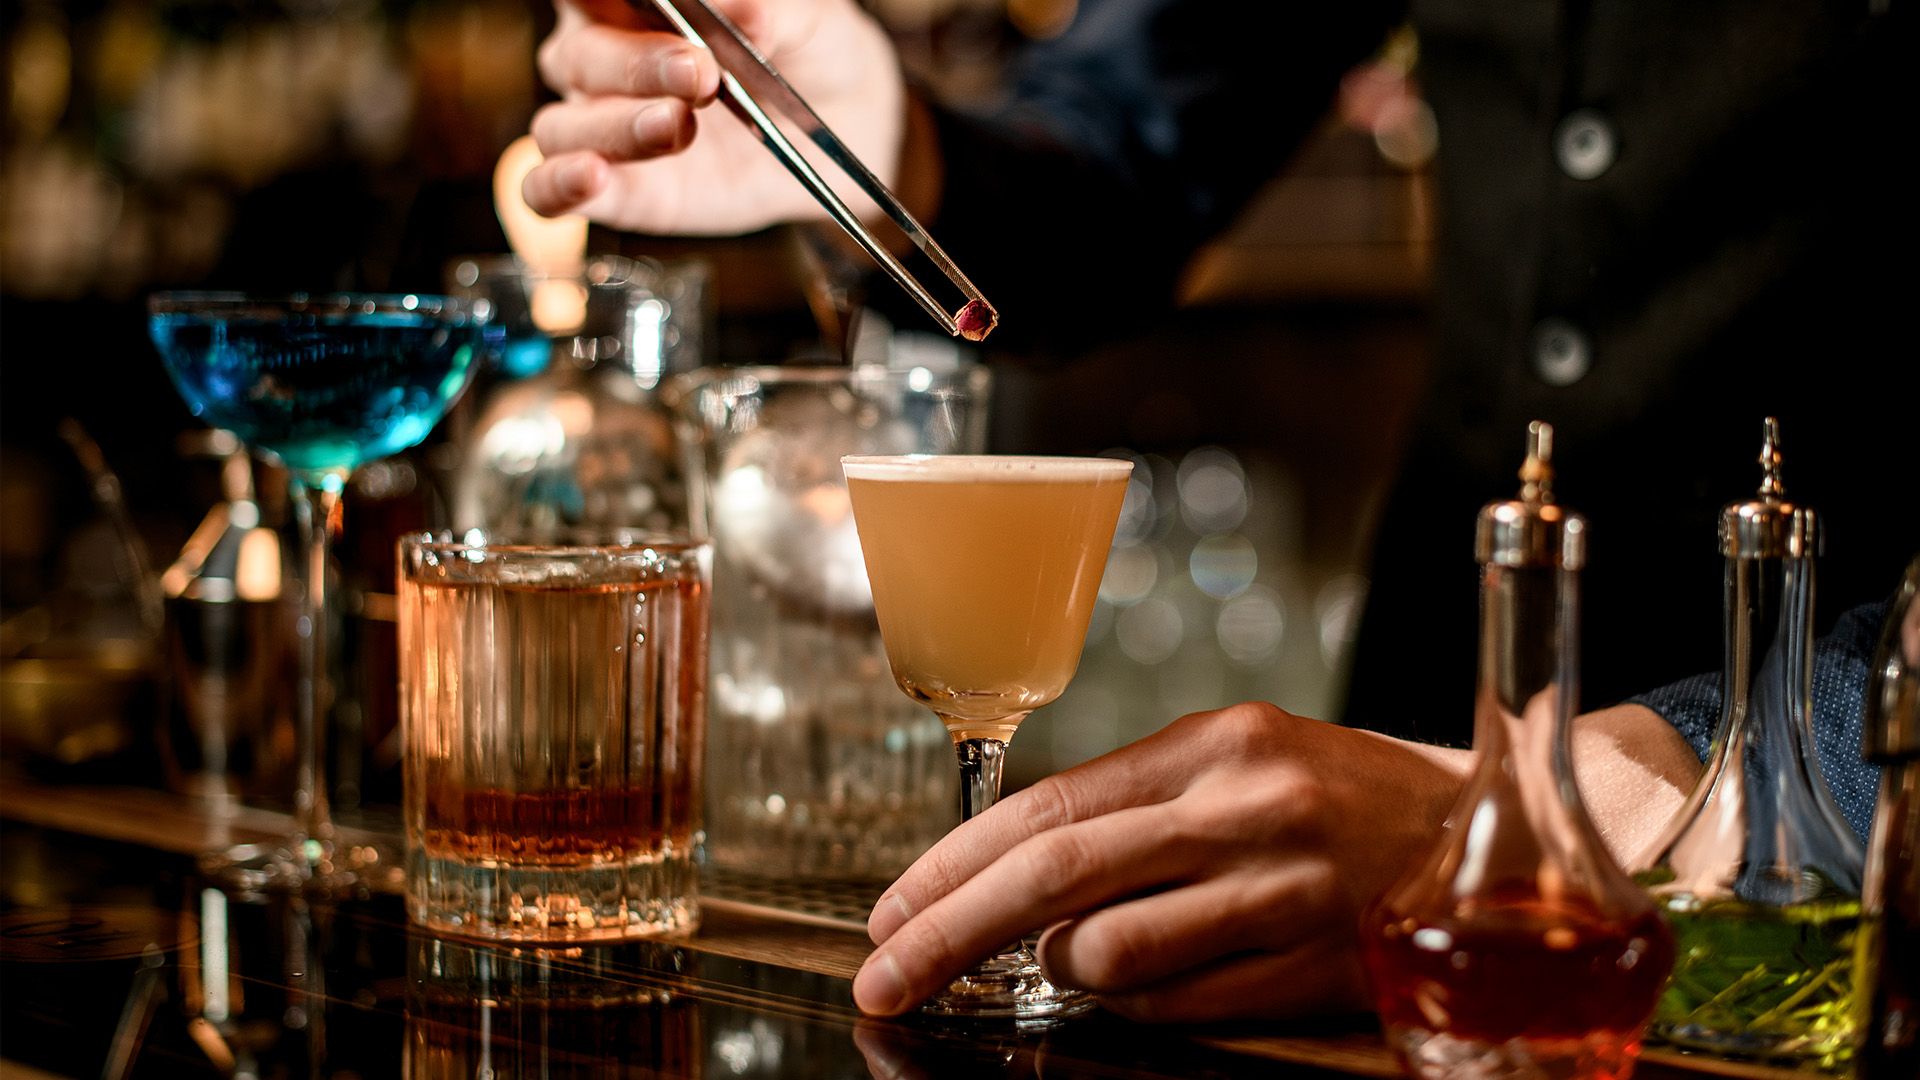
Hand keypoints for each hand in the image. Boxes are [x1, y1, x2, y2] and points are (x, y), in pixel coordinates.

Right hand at [525, 0, 907, 234]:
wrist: (843, 127)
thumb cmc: (810, 51)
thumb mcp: (811, 23)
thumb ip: (774, 13)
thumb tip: (747, 11)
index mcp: (631, 1)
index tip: (644, 3)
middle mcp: (599, 58)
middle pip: (580, 55)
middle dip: (636, 65)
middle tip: (700, 73)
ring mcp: (601, 126)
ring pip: (563, 125)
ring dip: (615, 127)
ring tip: (676, 127)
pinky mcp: (617, 192)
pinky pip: (550, 191)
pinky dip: (560, 186)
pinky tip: (591, 178)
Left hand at [853, 703, 1469, 1022]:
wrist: (1492, 840)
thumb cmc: (1342, 799)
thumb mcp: (1238, 763)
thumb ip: (1132, 807)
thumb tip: (1009, 875)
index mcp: (1215, 744)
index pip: (1050, 803)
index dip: (954, 863)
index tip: (891, 909)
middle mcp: (1247, 807)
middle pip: (1057, 873)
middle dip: (949, 931)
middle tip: (884, 976)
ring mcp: (1285, 890)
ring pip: (1111, 953)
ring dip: (1059, 969)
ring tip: (1069, 958)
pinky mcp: (1315, 966)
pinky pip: (1179, 1003)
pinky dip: (1134, 1001)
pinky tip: (1144, 982)